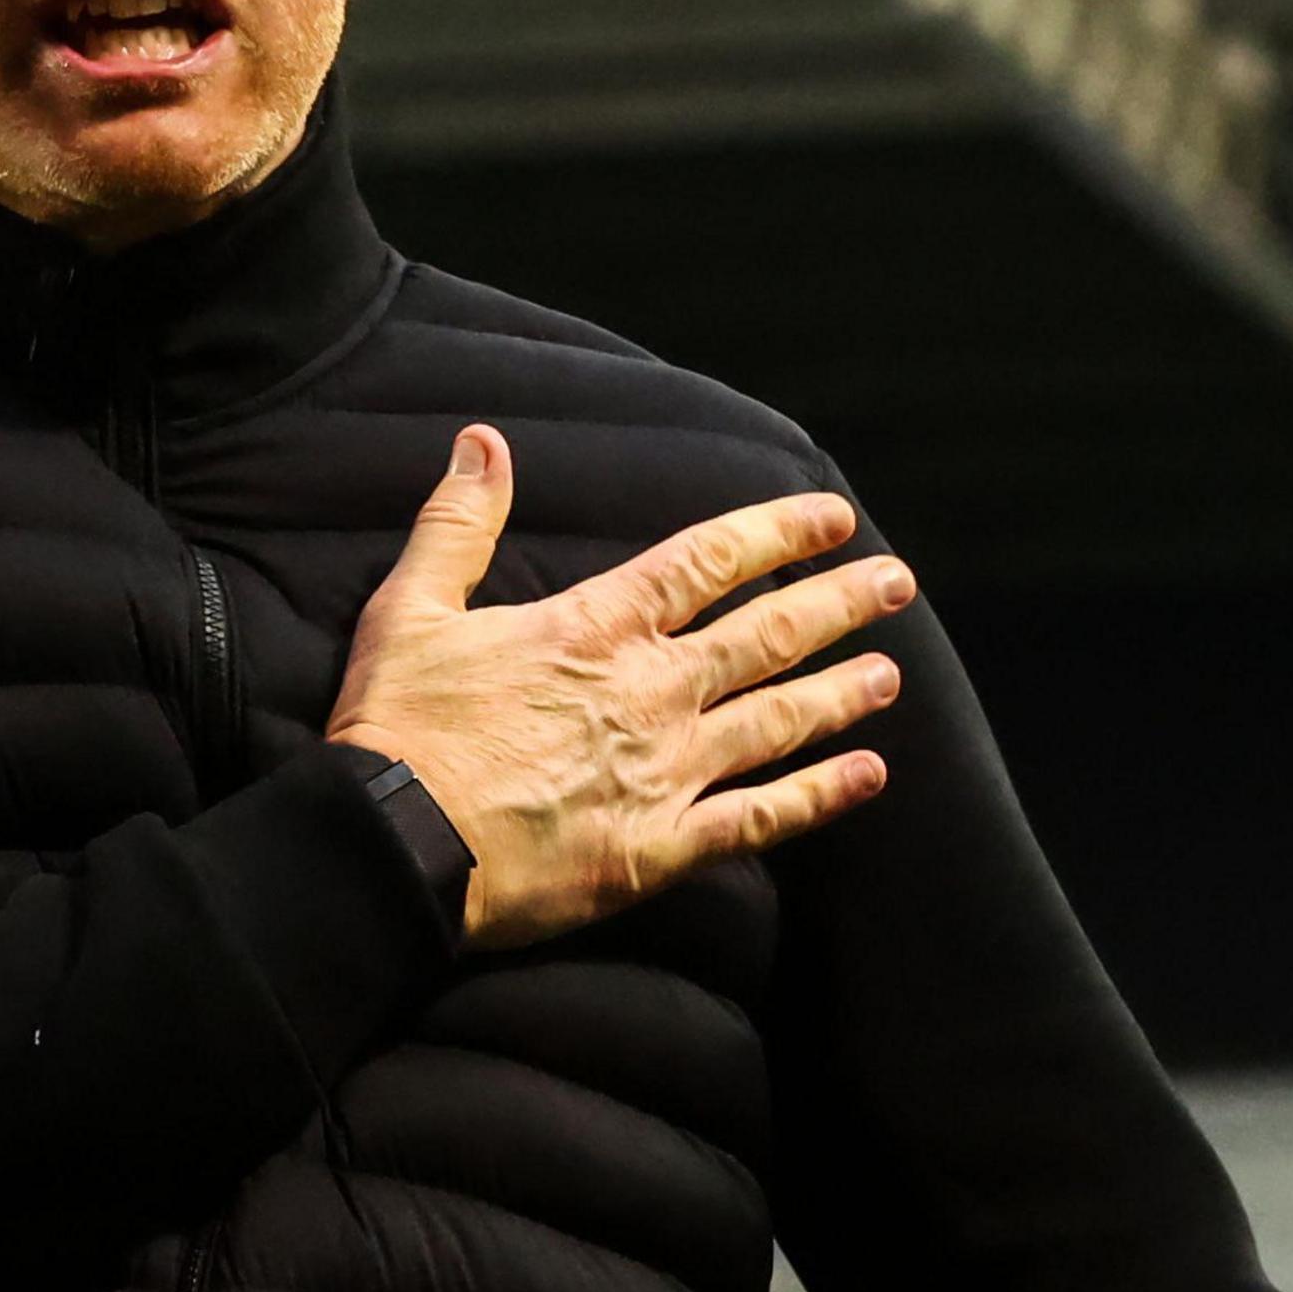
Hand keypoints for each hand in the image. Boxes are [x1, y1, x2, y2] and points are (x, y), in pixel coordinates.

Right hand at [327, 423, 912, 949]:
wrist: (395, 849)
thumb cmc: (398, 729)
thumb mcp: (412, 608)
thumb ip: (458, 524)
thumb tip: (484, 442)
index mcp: (595, 628)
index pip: (706, 562)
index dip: (776, 534)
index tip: (834, 518)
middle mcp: (648, 692)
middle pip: (765, 636)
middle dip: (837, 604)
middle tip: (897, 583)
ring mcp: (663, 772)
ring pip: (776, 720)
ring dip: (839, 693)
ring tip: (890, 674)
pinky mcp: (659, 848)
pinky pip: (758, 818)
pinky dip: (818, 796)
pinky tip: (866, 777)